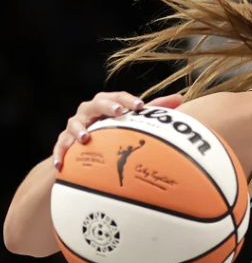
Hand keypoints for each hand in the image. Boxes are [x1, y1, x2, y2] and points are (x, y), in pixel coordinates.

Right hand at [53, 91, 184, 168]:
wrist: (85, 149)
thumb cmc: (114, 130)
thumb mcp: (133, 121)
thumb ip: (154, 110)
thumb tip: (181, 98)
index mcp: (106, 105)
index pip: (116, 97)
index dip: (127, 100)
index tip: (141, 105)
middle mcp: (89, 112)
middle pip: (94, 104)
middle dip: (106, 106)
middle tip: (118, 111)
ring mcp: (74, 127)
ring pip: (73, 124)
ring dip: (78, 130)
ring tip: (86, 137)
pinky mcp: (64, 143)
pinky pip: (60, 147)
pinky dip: (60, 154)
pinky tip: (60, 164)